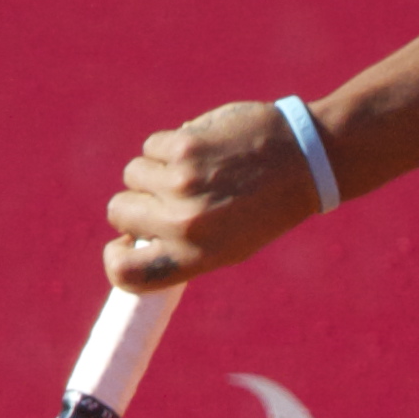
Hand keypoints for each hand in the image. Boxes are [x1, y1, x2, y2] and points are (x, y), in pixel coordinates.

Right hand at [104, 100, 322, 290]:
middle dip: (135, 202)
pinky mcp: (183, 147)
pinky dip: (169, 145)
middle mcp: (184, 225)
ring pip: (132, 174)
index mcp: (194, 258)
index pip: (125, 273)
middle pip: (118, 212)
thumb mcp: (228, 245)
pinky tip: (202, 149)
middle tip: (167, 196)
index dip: (114, 258)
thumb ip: (178, 247)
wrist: (304, 162)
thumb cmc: (264, 208)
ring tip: (194, 171)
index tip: (124, 242)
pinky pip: (151, 146)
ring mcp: (181, 185)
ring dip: (154, 170)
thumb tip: (131, 237)